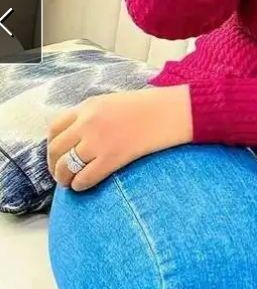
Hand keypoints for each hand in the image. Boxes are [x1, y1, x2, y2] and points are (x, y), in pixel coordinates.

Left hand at [46, 84, 192, 190]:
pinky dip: (80, 185)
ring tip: (70, 183)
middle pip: (56, 149)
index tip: (56, 155)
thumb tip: (79, 136)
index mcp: (88, 107)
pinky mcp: (112, 158)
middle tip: (61, 174)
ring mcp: (98, 141)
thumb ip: (94, 115)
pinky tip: (83, 186)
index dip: (51, 145)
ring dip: (64, 178)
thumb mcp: (114, 102)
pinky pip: (84, 177)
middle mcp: (88, 123)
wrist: (172, 112)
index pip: (54, 128)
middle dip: (54, 165)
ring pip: (66, 166)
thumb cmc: (149, 107)